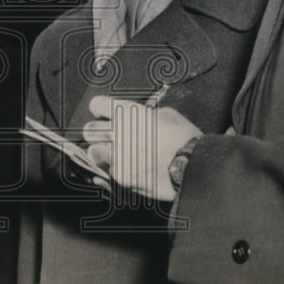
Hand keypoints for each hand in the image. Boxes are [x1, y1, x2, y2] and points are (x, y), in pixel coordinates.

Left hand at [83, 95, 201, 201]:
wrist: (194, 168)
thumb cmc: (184, 139)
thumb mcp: (165, 114)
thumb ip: (143, 114)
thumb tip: (137, 117)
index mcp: (127, 113)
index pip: (96, 105)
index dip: (102, 109)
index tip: (106, 113)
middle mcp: (116, 133)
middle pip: (89, 130)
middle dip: (97, 132)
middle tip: (108, 135)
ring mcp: (116, 157)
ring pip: (94, 153)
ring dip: (102, 152)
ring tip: (115, 155)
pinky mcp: (120, 178)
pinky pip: (107, 172)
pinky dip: (114, 170)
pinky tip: (126, 168)